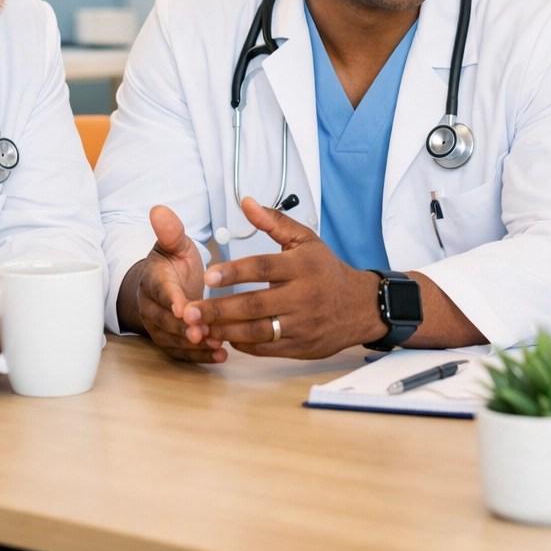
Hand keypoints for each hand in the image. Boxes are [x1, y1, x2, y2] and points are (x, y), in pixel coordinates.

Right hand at [117, 205, 221, 362]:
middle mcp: (152, 306)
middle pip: (166, 320)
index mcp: (153, 279)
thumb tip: (159, 210)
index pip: (160, 290)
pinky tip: (219, 355)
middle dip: (184, 328)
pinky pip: (181, 352)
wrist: (166, 284)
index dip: (172, 300)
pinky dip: (199, 356)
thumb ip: (171, 231)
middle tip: (204, 332)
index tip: (185, 308)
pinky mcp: (169, 341)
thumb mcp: (175, 244)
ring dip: (194, 344)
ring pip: (173, 339)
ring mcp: (159, 326)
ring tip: (217, 344)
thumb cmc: (173, 264)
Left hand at [181, 197, 383, 358]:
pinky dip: (243, 344)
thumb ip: (273, 222)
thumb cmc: (327, 270)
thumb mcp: (306, 240)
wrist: (360, 306)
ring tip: (200, 327)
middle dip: (219, 309)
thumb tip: (246, 202)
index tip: (207, 276)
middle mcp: (302, 296)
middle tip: (189, 310)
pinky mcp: (301, 346)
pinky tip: (225, 336)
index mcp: (302, 266)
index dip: (233, 272)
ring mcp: (302, 324)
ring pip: (258, 331)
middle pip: (254, 305)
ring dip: (226, 330)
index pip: (262, 268)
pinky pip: (266, 348)